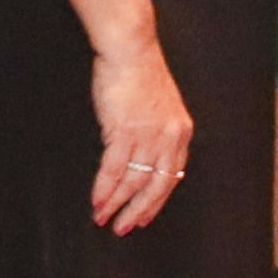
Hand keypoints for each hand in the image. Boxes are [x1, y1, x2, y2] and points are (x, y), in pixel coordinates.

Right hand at [82, 31, 191, 232]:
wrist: (130, 49)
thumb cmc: (139, 74)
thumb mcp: (159, 107)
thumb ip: (156, 133)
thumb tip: (143, 157)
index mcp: (180, 132)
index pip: (172, 176)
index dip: (156, 199)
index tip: (144, 216)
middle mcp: (168, 137)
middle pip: (156, 185)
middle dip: (138, 210)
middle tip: (124, 228)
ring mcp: (147, 135)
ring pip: (133, 181)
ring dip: (116, 203)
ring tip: (103, 218)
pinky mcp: (124, 130)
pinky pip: (114, 168)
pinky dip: (104, 188)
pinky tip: (97, 200)